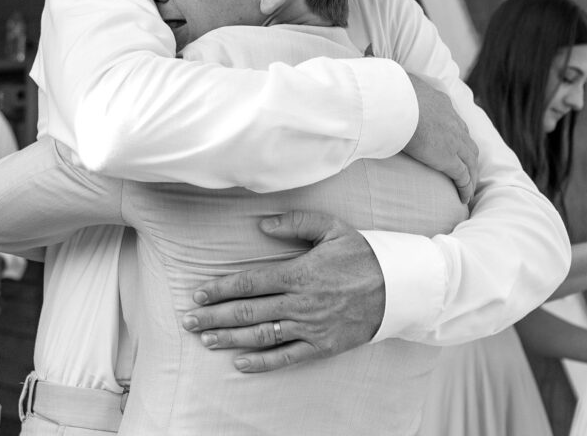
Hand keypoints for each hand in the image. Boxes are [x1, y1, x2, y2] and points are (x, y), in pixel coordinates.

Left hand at [182, 210, 384, 372]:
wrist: (397, 286)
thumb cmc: (361, 253)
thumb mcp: (330, 227)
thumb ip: (295, 223)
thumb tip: (262, 225)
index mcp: (298, 272)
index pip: (250, 282)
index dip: (221, 288)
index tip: (199, 293)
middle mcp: (300, 302)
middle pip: (248, 311)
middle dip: (215, 316)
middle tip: (189, 321)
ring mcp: (310, 326)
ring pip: (262, 335)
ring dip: (231, 338)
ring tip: (206, 339)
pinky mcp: (322, 345)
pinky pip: (287, 357)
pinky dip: (262, 362)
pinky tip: (240, 363)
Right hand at [403, 75, 477, 203]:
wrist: (397, 103)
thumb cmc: (391, 93)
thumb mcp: (396, 83)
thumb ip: (395, 85)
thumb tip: (378, 75)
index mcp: (441, 103)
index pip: (454, 120)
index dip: (457, 134)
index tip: (454, 143)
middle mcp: (452, 122)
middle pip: (468, 142)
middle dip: (469, 156)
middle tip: (468, 168)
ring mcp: (453, 141)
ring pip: (470, 162)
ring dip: (471, 174)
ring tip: (468, 187)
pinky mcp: (448, 158)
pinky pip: (463, 177)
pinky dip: (466, 187)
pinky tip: (464, 197)